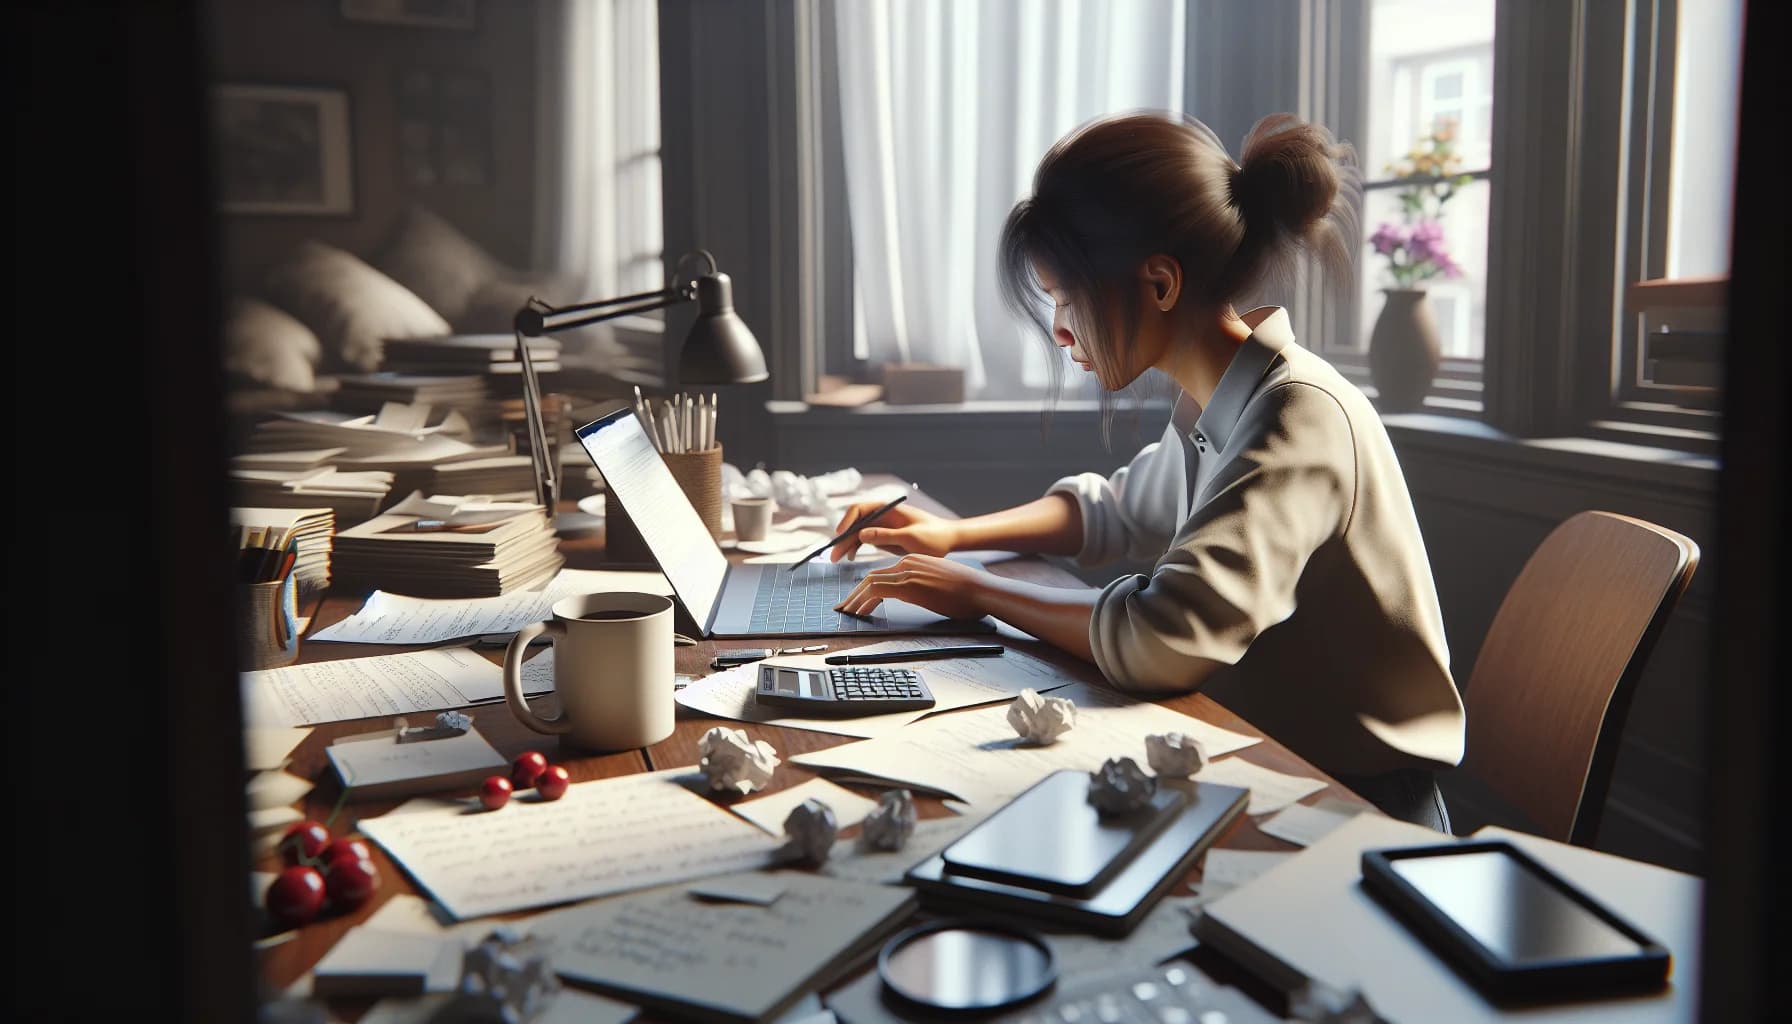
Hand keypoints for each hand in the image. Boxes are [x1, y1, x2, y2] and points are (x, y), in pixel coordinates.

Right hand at [829, 501, 958, 560]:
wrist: (948, 541)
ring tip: (838, 560)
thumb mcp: (910, 538)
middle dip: (843, 538)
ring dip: (846, 544)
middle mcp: (882, 516)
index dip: (846, 521)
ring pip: (858, 533)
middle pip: (855, 524)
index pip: (860, 509)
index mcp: (888, 509)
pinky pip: (865, 540)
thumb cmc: (934, 536)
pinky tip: (850, 557)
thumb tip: (862, 535)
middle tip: (833, 555)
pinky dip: (856, 548)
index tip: (840, 534)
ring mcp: (883, 526)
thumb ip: (886, 535)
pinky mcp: (885, 537)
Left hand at [834, 554, 989, 619]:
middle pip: (872, 576)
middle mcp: (907, 563)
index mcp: (915, 561)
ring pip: (870, 583)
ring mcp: (907, 573)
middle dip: (855, 593)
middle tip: (844, 606)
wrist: (980, 589)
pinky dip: (864, 602)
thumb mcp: (940, 584)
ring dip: (855, 599)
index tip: (858, 600)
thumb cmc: (967, 592)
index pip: (883, 573)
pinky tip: (859, 613)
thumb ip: (923, 585)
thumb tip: (913, 595)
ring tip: (847, 612)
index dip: (866, 587)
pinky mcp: (908, 586)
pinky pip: (877, 592)